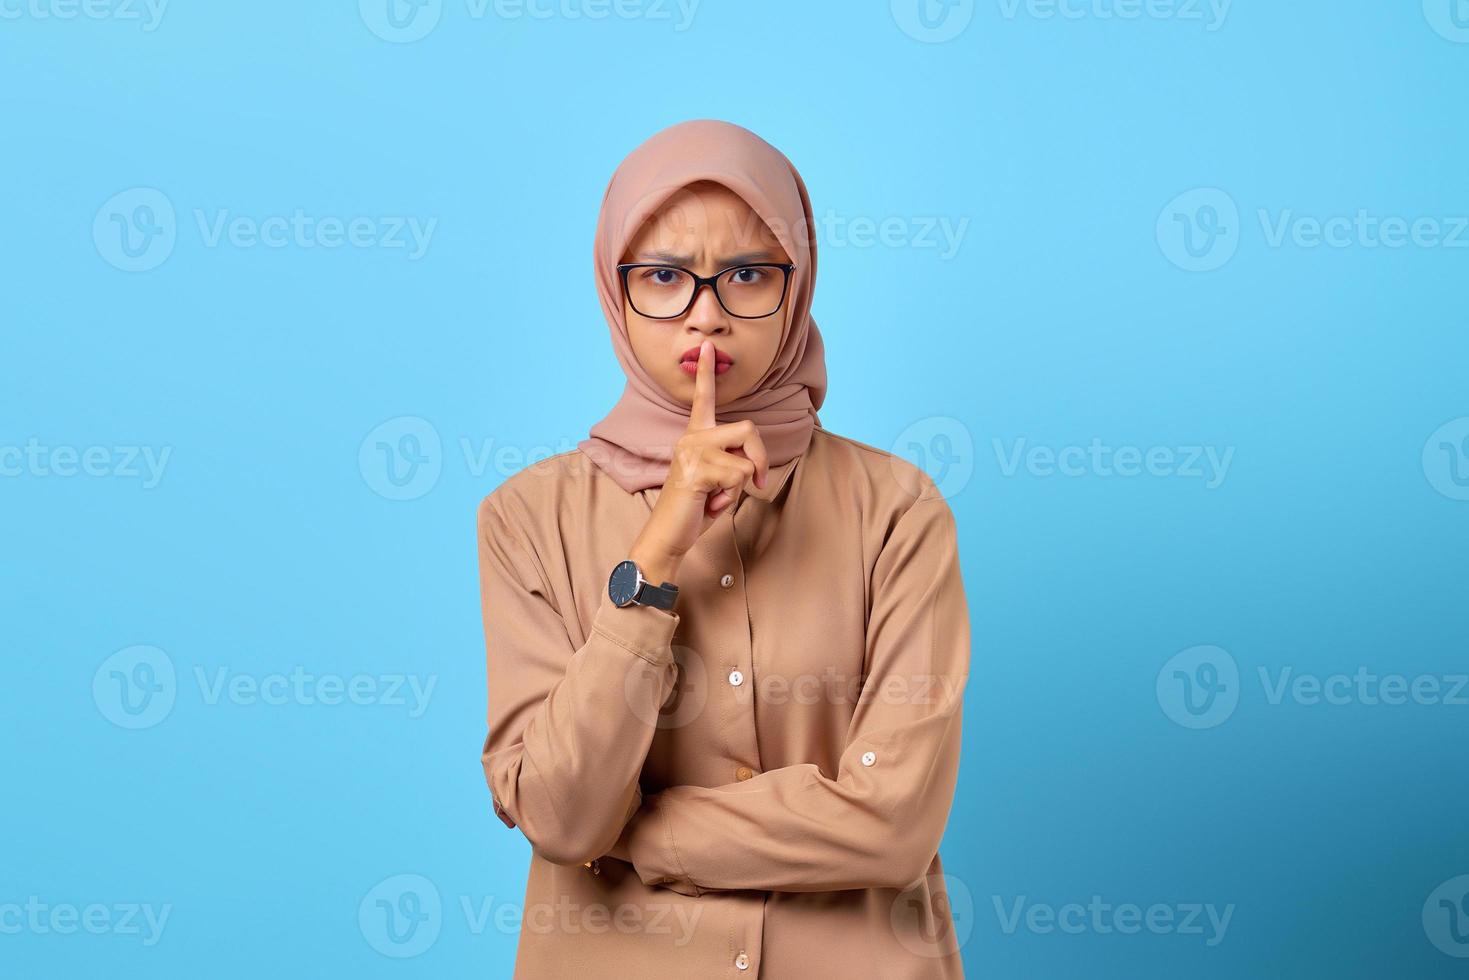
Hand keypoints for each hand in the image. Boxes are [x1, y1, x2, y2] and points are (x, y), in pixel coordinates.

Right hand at [629, 340, 769, 578]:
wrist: (669, 535)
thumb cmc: (697, 508)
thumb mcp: (721, 480)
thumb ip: (734, 460)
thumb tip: (751, 461)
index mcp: (696, 436)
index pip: (704, 399)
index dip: (706, 373)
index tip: (707, 347)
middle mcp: (692, 438)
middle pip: (749, 430)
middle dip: (760, 458)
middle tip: (755, 483)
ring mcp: (692, 451)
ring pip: (746, 458)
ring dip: (742, 484)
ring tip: (718, 495)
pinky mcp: (696, 469)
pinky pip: (739, 476)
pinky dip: (732, 496)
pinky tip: (710, 502)